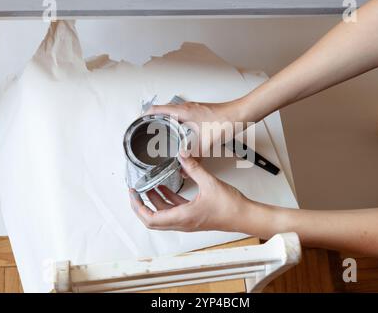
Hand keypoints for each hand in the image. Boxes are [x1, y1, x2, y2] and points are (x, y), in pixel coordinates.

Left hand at [129, 153, 254, 232]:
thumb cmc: (230, 207)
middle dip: (142, 205)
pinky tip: (166, 188)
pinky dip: (167, 200)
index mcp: (182, 217)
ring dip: (154, 201)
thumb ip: (193, 167)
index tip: (133, 195)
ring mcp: (188, 220)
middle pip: (153, 219)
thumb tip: (182, 155)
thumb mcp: (209, 182)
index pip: (150, 218)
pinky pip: (175, 209)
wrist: (244, 216)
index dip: (138, 207)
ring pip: (164, 214)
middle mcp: (183, 222)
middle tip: (135, 192)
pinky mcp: (194, 216)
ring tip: (148, 186)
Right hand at [146, 100, 244, 156]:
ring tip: (161, 132)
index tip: (137, 123)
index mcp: (182, 111)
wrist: (240, 114)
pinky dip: (177, 123)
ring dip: (166, 121)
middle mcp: (186, 107)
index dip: (144, 116)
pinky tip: (181, 133)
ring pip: (173, 113)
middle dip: (153, 120)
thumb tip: (184, 164)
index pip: (156, 109)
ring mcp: (193, 108)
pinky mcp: (199, 112)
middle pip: (162, 110)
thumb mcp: (205, 142)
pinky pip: (182, 116)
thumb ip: (193, 156)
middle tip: (147, 129)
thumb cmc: (225, 121)